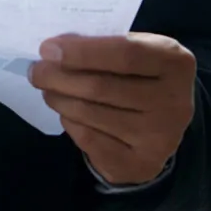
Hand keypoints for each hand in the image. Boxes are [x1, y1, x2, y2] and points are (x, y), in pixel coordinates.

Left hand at [28, 32, 195, 185]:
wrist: (165, 122)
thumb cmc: (141, 75)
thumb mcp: (137, 50)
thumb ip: (105, 45)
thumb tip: (55, 51)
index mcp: (175, 62)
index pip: (125, 53)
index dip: (82, 51)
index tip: (47, 48)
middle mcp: (175, 102)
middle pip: (101, 87)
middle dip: (58, 77)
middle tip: (35, 71)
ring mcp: (161, 138)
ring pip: (91, 114)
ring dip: (59, 98)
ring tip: (47, 89)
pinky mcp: (142, 165)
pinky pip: (90, 139)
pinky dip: (70, 122)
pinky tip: (66, 111)